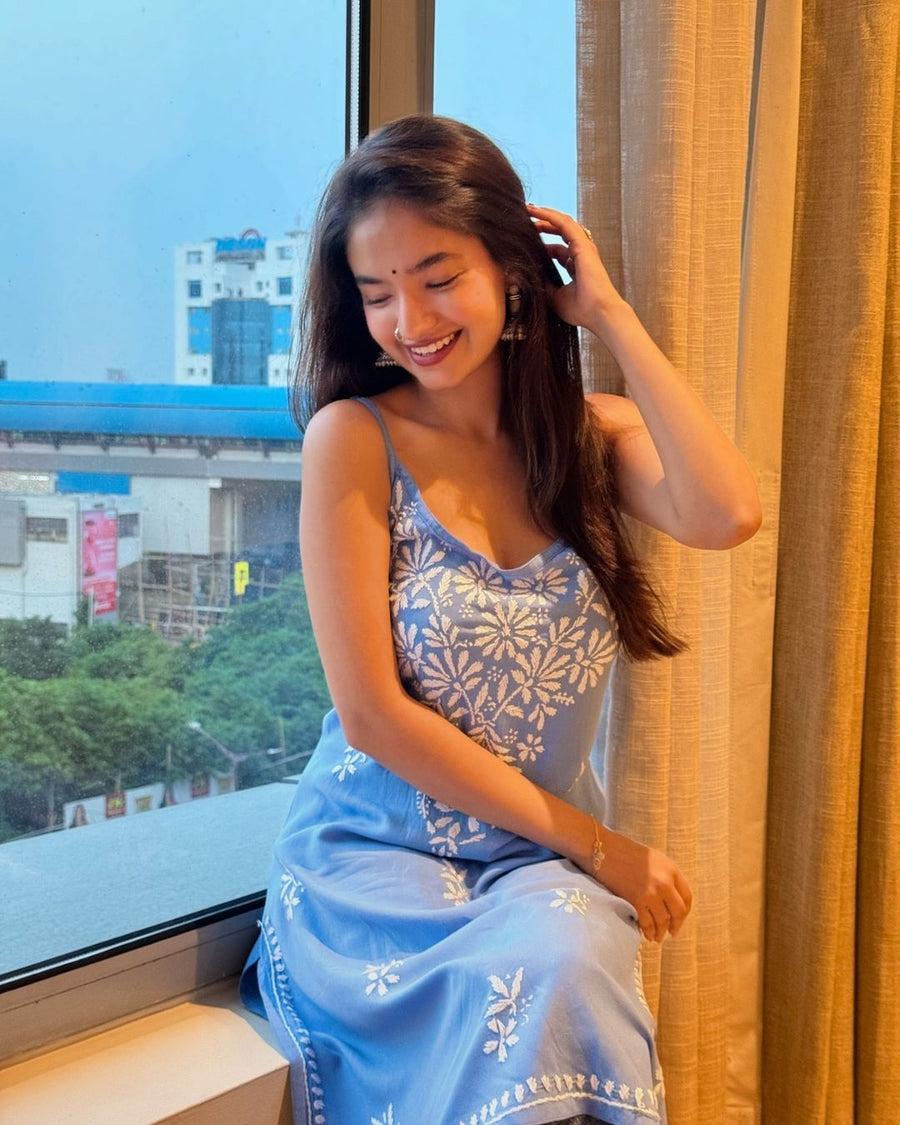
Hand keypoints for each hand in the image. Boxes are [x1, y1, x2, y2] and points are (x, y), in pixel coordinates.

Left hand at [526, 203, 625, 333]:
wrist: (598, 313)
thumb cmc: (581, 310)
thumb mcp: (554, 296)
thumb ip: (543, 283)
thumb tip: (527, 273)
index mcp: (575, 266)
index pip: (557, 250)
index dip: (542, 245)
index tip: (525, 242)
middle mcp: (580, 254)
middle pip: (560, 232)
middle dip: (543, 224)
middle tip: (525, 218)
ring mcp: (583, 247)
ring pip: (563, 223)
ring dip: (545, 215)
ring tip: (528, 209)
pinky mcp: (583, 244)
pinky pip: (564, 224)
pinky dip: (550, 215)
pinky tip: (536, 211)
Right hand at [589, 826, 692, 941]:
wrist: (602, 849)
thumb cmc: (624, 851)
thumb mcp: (653, 859)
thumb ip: (665, 876)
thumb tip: (670, 899)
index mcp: (671, 869)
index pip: (687, 897)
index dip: (684, 911)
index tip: (680, 918)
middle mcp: (664, 882)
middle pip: (678, 911)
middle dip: (676, 925)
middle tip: (672, 932)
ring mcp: (651, 893)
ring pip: (662, 920)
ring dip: (661, 932)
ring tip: (657, 937)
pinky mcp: (636, 901)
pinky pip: (646, 923)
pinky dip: (648, 931)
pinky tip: (647, 934)